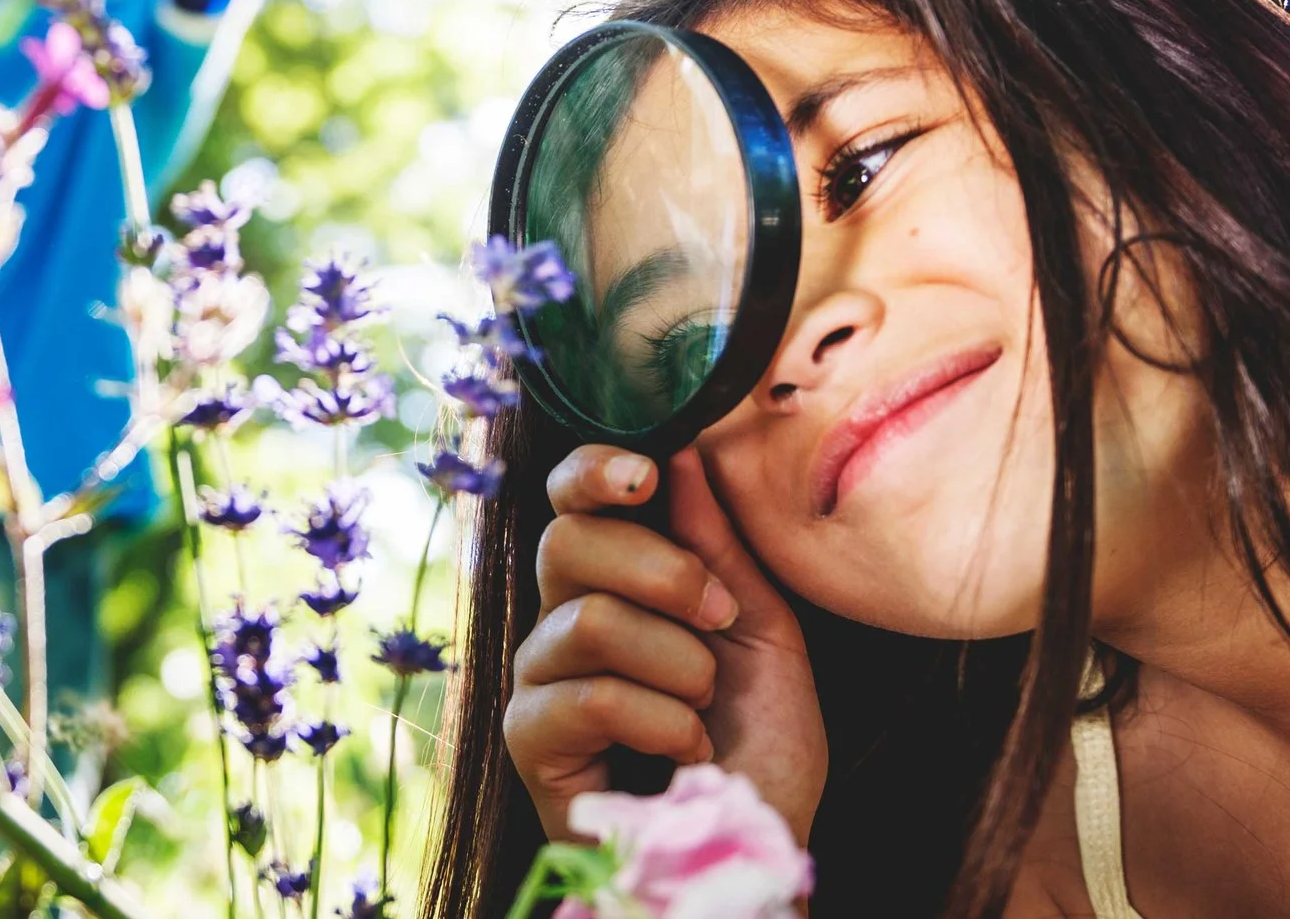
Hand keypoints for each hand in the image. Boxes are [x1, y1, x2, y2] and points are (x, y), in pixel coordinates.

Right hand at [504, 444, 826, 845]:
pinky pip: (586, 695)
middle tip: (717, 614)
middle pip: (566, 541)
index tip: (648, 472)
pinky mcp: (529, 738)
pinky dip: (659, 721)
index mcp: (614, 578)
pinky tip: (685, 751)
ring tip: (706, 704)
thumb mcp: (759, 626)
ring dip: (676, 662)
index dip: (594, 469)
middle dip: (660, 569)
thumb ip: (716, 541)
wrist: (755, 842)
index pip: (570, 498)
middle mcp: (561, 617)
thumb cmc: (760, 742)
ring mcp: (539, 676)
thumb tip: (681, 446)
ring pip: (587, 618)